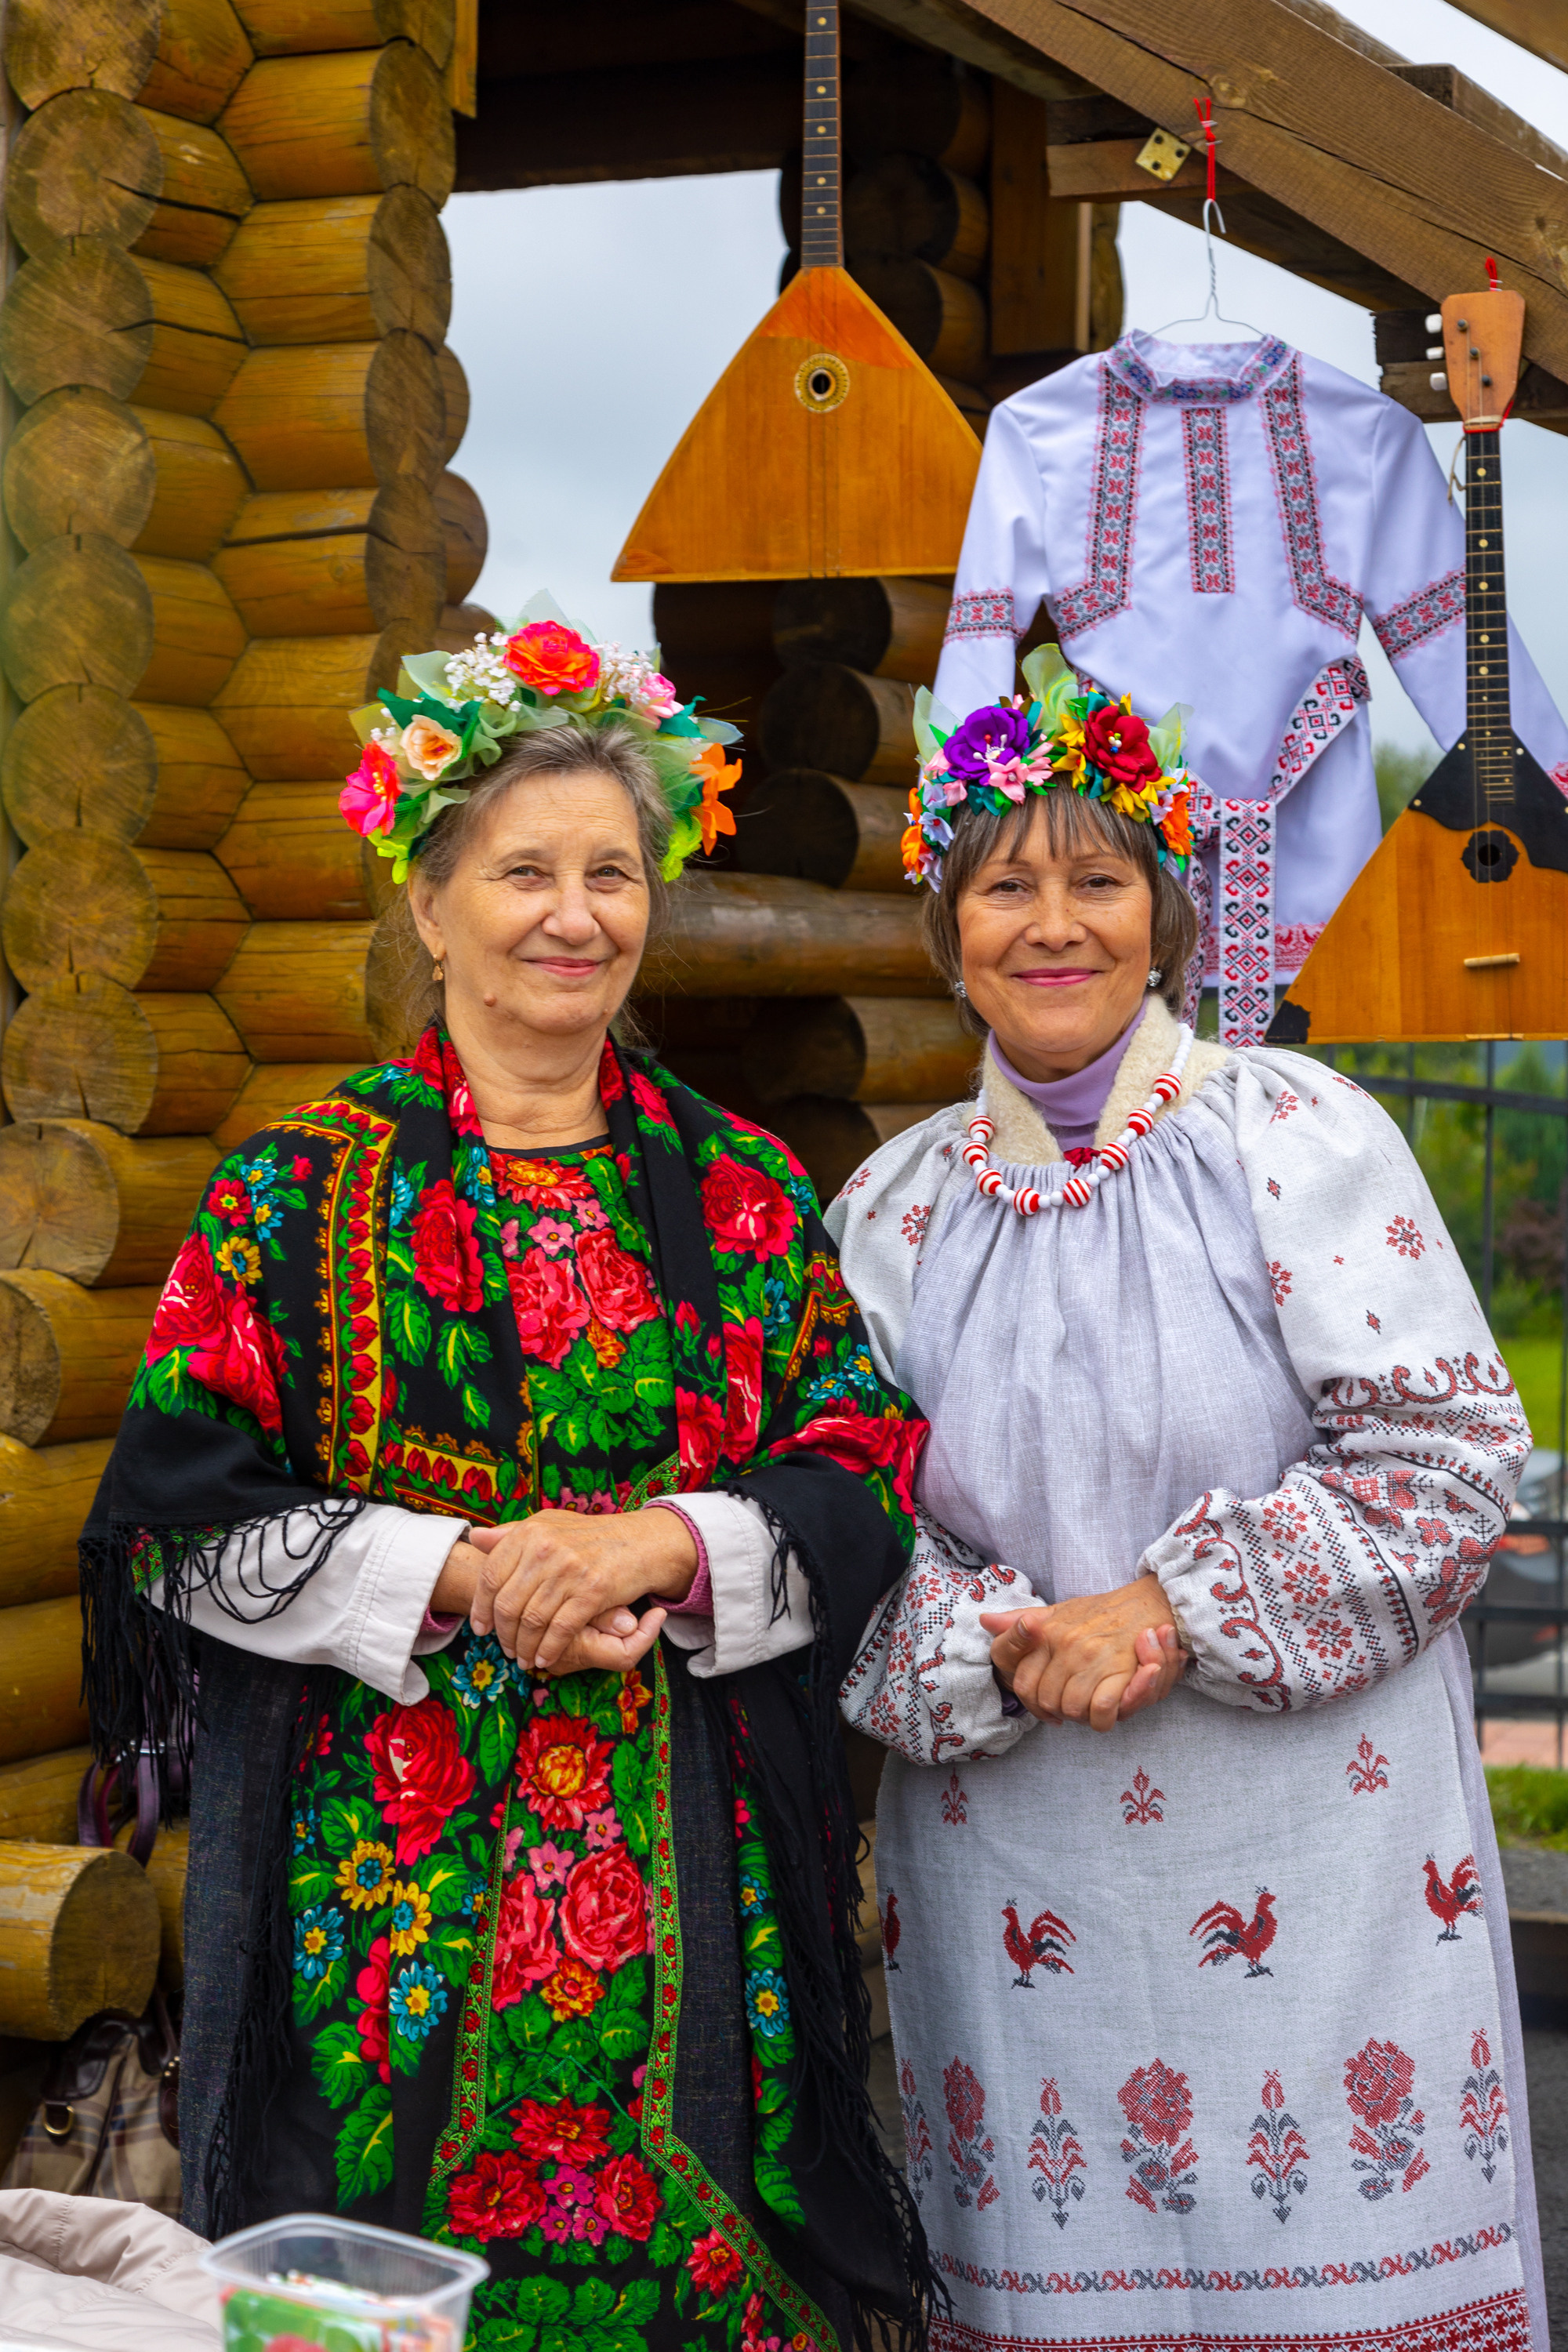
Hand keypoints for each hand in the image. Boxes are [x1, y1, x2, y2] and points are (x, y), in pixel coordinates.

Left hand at [431, 1507, 696, 1672]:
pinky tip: (545, 1658)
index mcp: (530, 1532)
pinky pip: (560, 1629)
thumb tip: (475, 1538)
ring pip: (532, 1621)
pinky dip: (549, 1649)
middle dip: (503, 1634)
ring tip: (523, 1658)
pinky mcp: (592, 1592)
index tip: (480, 1627)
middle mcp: (546, 1549)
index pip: (490, 1576)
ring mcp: (569, 1570)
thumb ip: (511, 1534)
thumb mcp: (549, 1525)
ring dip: (524, 1647)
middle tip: (505, 1649)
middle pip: (508, 1603)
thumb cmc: (590, 1537)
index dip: (480, 1607)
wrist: (639, 1542)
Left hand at [980, 1574, 1184, 1730]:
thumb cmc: (1100, 1613)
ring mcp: (1091, 1656)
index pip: (1023, 1684)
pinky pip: (1101, 1711)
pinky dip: (1104, 1719)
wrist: (1147, 1604)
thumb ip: (1020, 1622)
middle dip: (1058, 1711)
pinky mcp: (1118, 1669)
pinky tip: (1108, 1712)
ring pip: (1072, 1709)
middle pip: (1047, 1701)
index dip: (1032, 1704)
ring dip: (1082, 1716)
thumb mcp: (1058, 1612)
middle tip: (1074, 1708)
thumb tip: (985, 1620)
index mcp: (1047, 1632)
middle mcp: (1066, 1644)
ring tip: (1091, 1707)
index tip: (1047, 1710)